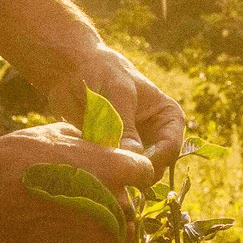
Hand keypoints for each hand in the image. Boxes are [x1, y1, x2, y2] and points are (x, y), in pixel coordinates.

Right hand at [0, 123, 154, 242]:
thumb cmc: (17, 155)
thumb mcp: (58, 133)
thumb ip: (88, 143)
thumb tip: (96, 145)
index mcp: (116, 169)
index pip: (146, 173)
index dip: (132, 173)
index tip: (118, 174)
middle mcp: (114, 204)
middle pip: (132, 209)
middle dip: (116, 204)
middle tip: (89, 198)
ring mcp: (96, 236)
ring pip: (116, 237)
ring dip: (103, 229)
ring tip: (74, 219)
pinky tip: (55, 232)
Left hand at [42, 43, 185, 167]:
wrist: (71, 69)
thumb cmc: (102, 71)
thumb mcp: (118, 93)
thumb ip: (125, 124)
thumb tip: (133, 156)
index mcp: (167, 117)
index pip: (171, 148)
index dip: (155, 160)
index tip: (133, 163)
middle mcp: (154, 135)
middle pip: (155, 166)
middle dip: (136, 171)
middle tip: (114, 170)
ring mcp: (131, 146)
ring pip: (133, 172)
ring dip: (118, 173)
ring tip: (99, 164)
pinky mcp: (109, 153)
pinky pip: (111, 171)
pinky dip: (102, 172)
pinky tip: (88, 163)